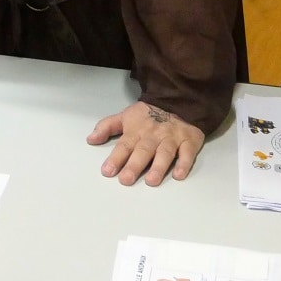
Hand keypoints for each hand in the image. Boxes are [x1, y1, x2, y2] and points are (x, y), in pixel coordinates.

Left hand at [86, 101, 204, 185]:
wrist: (178, 100)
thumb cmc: (149, 114)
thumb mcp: (126, 116)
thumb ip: (107, 127)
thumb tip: (90, 139)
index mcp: (137, 131)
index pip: (124, 145)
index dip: (115, 158)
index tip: (107, 171)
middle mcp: (154, 135)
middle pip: (143, 151)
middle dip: (134, 165)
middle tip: (126, 179)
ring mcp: (172, 138)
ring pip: (165, 152)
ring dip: (158, 167)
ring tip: (151, 181)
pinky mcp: (189, 141)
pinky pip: (188, 153)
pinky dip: (184, 164)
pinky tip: (178, 175)